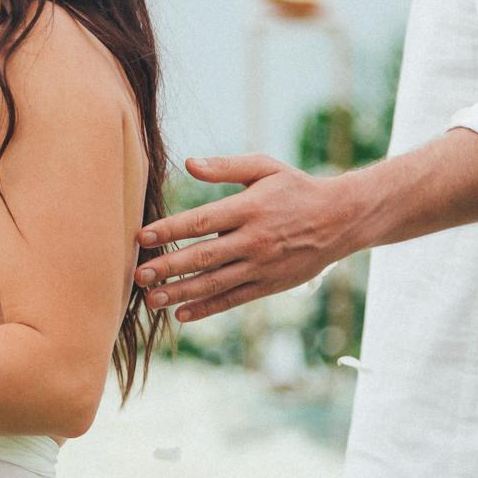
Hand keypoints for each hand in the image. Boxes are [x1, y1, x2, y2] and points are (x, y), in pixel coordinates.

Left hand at [133, 154, 353, 321]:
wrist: (339, 219)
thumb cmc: (295, 188)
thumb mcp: (264, 167)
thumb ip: (225, 166)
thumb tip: (189, 164)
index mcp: (249, 209)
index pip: (200, 221)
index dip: (169, 230)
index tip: (141, 237)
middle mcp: (253, 240)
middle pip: (203, 256)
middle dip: (168, 267)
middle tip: (137, 275)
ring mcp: (261, 266)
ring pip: (214, 283)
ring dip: (180, 293)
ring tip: (151, 300)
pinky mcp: (268, 285)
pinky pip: (232, 299)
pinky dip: (206, 308)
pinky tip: (181, 314)